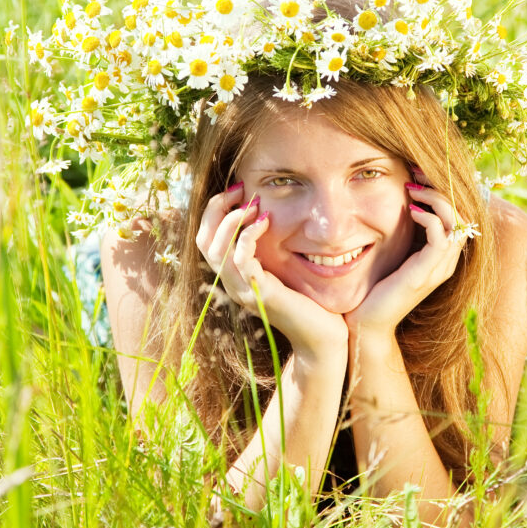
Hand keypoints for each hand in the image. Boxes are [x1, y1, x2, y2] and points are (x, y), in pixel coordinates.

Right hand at [196, 183, 347, 356]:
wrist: (322, 338)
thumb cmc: (309, 303)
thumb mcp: (284, 269)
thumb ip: (271, 248)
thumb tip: (269, 213)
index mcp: (235, 277)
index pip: (206, 240)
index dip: (215, 211)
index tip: (238, 191)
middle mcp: (233, 285)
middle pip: (204, 242)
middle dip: (216, 209)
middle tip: (239, 189)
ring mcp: (243, 291)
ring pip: (216, 251)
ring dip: (232, 221)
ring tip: (253, 205)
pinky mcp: (260, 294)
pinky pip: (241, 260)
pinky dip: (248, 236)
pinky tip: (265, 222)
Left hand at [344, 177, 467, 339]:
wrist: (367, 322)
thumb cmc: (375, 287)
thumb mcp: (393, 253)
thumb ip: (402, 232)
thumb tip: (399, 201)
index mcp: (441, 255)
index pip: (457, 213)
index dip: (442, 189)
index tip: (419, 172)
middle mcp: (446, 260)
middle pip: (463, 212)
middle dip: (442, 187)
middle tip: (417, 172)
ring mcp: (439, 267)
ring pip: (457, 220)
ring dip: (436, 198)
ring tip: (413, 189)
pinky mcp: (427, 272)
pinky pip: (442, 235)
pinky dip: (429, 217)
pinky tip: (410, 211)